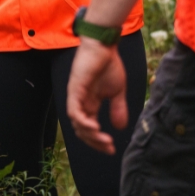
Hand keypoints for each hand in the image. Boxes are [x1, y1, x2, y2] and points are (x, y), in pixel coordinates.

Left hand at [66, 37, 128, 154]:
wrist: (103, 46)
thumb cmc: (108, 64)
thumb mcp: (117, 91)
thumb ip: (117, 108)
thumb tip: (120, 128)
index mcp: (89, 104)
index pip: (89, 128)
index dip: (98, 141)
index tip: (111, 149)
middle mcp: (80, 103)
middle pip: (81, 130)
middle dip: (94, 142)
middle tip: (108, 148)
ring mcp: (76, 96)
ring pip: (77, 123)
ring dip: (90, 135)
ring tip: (104, 140)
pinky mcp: (75, 90)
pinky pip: (74, 111)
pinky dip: (83, 122)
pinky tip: (94, 128)